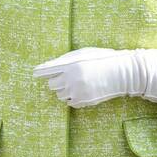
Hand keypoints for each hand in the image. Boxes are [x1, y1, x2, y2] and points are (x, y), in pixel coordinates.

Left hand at [33, 47, 156, 107]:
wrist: (121, 73)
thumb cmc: (101, 60)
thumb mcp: (83, 54)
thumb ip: (65, 60)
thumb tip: (49, 67)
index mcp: (70, 64)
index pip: (46, 70)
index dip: (40, 72)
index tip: (35, 73)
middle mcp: (71, 78)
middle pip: (51, 85)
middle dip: (56, 81)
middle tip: (65, 78)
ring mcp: (76, 91)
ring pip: (59, 95)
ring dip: (64, 90)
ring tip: (77, 83)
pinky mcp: (82, 101)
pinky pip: (69, 102)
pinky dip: (72, 97)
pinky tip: (82, 90)